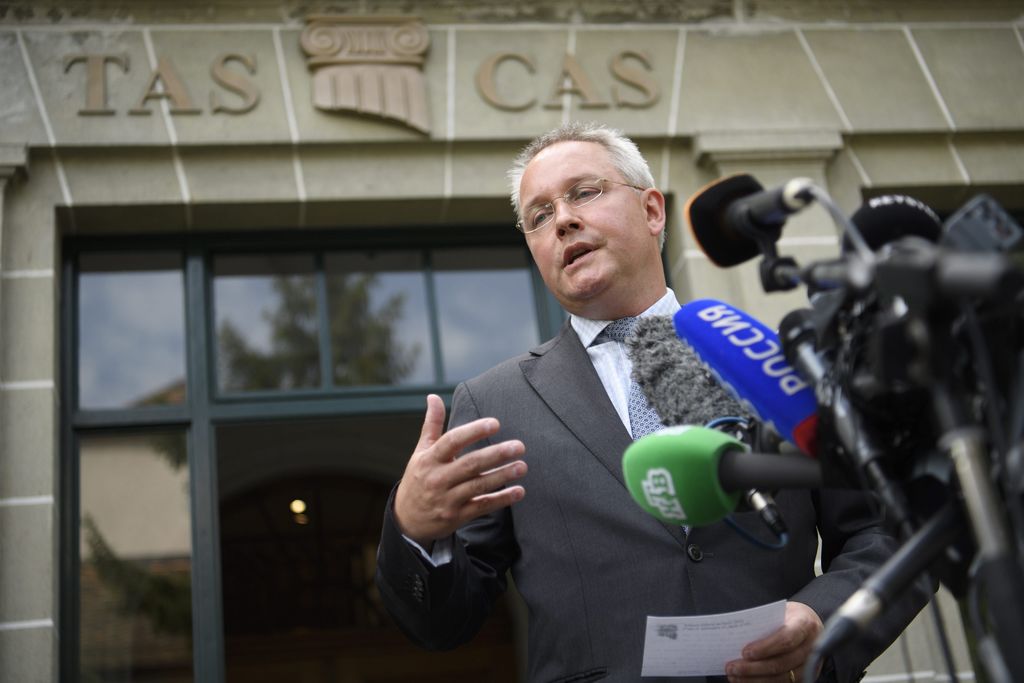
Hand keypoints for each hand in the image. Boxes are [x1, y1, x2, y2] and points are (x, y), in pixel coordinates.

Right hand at [393, 394, 526, 547]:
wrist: (406, 520)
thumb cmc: (418, 478)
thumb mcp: (421, 451)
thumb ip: (432, 424)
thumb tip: (433, 396)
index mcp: (429, 459)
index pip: (452, 442)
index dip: (473, 431)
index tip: (495, 423)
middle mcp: (438, 479)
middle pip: (470, 464)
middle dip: (495, 454)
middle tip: (519, 446)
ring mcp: (448, 499)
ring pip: (478, 485)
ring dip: (502, 476)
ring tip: (522, 466)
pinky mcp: (457, 516)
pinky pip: (482, 506)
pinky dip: (501, 499)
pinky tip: (519, 491)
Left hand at [725, 601, 823, 681]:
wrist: (810, 624)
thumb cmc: (788, 616)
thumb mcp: (780, 612)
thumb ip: (765, 623)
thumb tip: (738, 636)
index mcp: (805, 625)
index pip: (786, 639)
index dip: (765, 648)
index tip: (745, 652)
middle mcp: (811, 647)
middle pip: (782, 663)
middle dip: (754, 668)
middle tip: (732, 667)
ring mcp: (811, 665)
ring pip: (783, 678)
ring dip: (756, 679)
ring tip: (735, 677)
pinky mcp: (806, 677)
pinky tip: (747, 681)